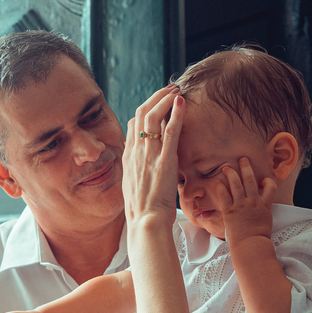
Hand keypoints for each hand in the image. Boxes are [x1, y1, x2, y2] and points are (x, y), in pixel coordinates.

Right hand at [123, 85, 184, 228]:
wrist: (146, 223)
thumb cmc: (143, 210)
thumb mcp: (133, 185)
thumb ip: (134, 168)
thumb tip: (135, 157)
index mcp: (128, 157)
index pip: (134, 124)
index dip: (146, 109)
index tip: (159, 103)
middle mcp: (136, 152)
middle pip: (141, 114)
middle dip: (155, 97)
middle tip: (169, 89)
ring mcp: (149, 155)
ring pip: (153, 117)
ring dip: (165, 99)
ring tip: (177, 90)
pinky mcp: (164, 161)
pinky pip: (170, 131)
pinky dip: (176, 113)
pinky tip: (183, 102)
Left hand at [208, 157, 277, 242]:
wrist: (251, 245)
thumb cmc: (259, 238)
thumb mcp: (266, 222)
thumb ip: (263, 213)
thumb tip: (261, 212)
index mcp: (265, 205)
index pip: (270, 187)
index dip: (267, 181)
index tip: (263, 181)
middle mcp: (253, 202)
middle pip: (250, 180)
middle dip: (246, 168)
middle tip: (243, 159)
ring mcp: (241, 206)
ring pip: (236, 185)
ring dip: (231, 174)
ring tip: (226, 167)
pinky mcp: (230, 211)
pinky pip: (224, 197)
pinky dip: (220, 188)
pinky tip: (217, 182)